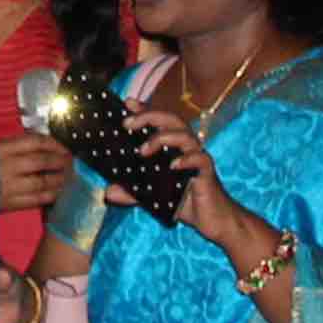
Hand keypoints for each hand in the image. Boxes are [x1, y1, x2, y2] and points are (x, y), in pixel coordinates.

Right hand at [0, 131, 66, 217]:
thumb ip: (21, 146)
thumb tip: (46, 145)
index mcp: (4, 149)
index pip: (35, 141)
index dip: (54, 144)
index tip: (63, 148)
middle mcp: (8, 165)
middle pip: (42, 161)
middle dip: (61, 161)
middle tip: (70, 162)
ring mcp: (10, 185)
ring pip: (42, 181)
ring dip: (59, 179)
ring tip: (68, 177)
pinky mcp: (11, 202)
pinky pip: (36, 199)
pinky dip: (50, 195)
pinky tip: (58, 192)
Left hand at [121, 105, 255, 250]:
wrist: (214, 220)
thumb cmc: (186, 202)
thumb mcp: (153, 197)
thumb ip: (132, 193)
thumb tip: (108, 192)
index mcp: (173, 147)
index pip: (158, 122)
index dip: (144, 110)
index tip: (128, 103)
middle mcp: (186, 147)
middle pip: (171, 120)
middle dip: (149, 117)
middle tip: (128, 124)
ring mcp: (198, 158)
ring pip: (184, 135)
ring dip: (163, 138)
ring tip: (143, 150)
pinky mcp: (207, 172)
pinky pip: (200, 159)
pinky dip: (187, 159)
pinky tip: (174, 165)